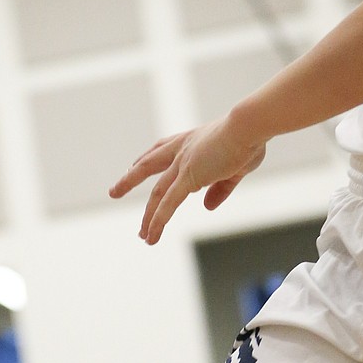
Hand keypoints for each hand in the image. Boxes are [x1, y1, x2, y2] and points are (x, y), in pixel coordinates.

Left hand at [110, 115, 266, 242]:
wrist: (248, 126)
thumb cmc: (248, 140)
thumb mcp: (235, 168)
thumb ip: (220, 188)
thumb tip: (207, 206)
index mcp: (191, 140)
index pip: (161, 148)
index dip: (147, 158)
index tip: (134, 164)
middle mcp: (181, 150)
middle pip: (147, 166)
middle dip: (130, 180)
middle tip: (114, 191)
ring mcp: (182, 163)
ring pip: (157, 193)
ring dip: (148, 215)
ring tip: (141, 234)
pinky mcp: (189, 176)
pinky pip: (169, 203)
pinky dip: (158, 220)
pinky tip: (151, 235)